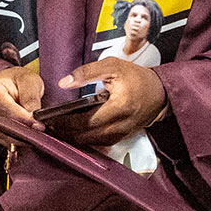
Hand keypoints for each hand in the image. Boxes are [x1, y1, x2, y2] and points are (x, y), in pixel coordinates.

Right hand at [0, 64, 43, 144]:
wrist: (10, 84)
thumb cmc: (18, 80)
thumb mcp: (29, 79)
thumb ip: (31, 96)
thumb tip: (33, 114)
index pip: (4, 108)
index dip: (22, 118)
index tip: (37, 124)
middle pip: (2, 124)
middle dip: (23, 130)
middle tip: (41, 131)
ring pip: (3, 136)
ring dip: (22, 138)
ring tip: (38, 135)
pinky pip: (4, 141)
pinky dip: (18, 141)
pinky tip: (30, 138)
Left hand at [47, 58, 167, 147]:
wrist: (160, 92)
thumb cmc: (137, 78)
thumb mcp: (113, 66)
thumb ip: (87, 72)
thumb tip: (64, 82)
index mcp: (120, 106)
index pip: (86, 121)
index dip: (65, 122)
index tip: (50, 118)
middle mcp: (122, 124)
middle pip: (86, 136)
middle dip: (66, 132)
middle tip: (50, 125)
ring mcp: (122, 133)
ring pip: (92, 143)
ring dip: (74, 138)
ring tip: (59, 129)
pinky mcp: (122, 137)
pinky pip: (100, 144)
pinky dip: (86, 140)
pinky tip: (75, 133)